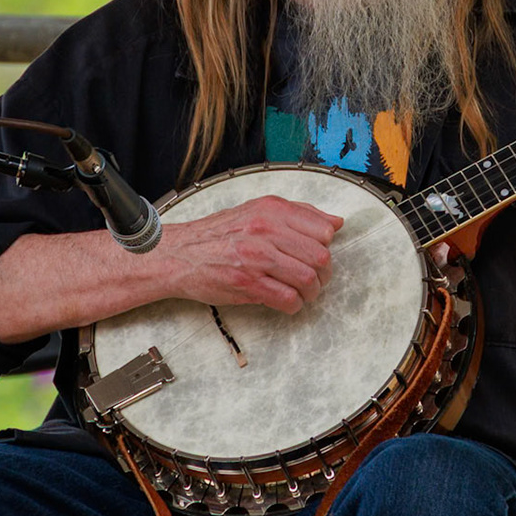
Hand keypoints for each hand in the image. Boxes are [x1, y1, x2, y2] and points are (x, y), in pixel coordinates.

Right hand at [157, 195, 339, 313]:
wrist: (179, 254)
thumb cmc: (219, 235)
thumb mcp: (257, 211)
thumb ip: (298, 214)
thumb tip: (336, 222)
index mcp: (271, 210)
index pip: (323, 229)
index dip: (326, 246)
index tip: (318, 254)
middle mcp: (266, 230)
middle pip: (320, 256)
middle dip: (324, 274)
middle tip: (315, 279)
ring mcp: (256, 258)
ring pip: (308, 279)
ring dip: (312, 292)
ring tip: (303, 292)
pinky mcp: (247, 284)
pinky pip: (288, 299)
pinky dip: (295, 305)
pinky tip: (288, 302)